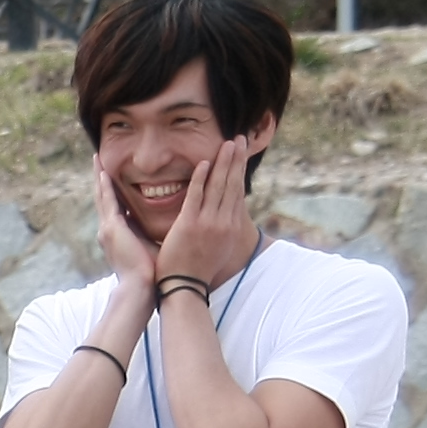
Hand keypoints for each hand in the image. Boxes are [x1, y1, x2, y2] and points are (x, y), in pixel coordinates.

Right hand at [89, 160, 158, 311]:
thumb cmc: (153, 274)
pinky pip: (107, 201)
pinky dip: (105, 185)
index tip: (113, 177)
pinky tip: (104, 171)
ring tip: (97, 159)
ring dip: (99, 176)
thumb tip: (175, 224)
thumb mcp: (154, 246)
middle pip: (104, 198)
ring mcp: (107, 229)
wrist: (141, 289)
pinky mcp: (112, 228)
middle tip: (98, 160)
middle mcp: (108, 230)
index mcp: (118, 235)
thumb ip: (157, 232)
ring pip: (101, 196)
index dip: (113, 190)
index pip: (115, 206)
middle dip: (101, 179)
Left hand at [154, 135, 262, 297]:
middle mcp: (224, 222)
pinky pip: (196, 197)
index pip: (237, 191)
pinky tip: (204, 163)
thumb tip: (226, 213)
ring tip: (227, 143)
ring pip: (218, 187)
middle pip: (232, 184)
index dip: (240, 170)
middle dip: (236, 160)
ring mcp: (207, 223)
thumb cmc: (197, 270)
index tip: (242, 152)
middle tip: (239, 139)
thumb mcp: (219, 247)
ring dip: (223, 163)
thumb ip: (222, 227)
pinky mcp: (189, 225)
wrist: (184, 288)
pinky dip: (200, 179)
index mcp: (231, 227)